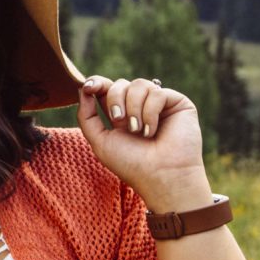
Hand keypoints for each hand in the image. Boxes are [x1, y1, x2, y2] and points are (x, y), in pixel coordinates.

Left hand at [76, 76, 212, 211]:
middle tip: (119, 122)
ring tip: (138, 131)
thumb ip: (87, 116)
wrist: (160, 176)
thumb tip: (82, 88)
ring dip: (133, 108)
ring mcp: (159, 104)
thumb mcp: (100, 141)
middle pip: (120, 84)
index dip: (97, 83)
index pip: (108, 89)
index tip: (88, 87)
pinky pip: (157, 92)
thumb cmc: (131, 164)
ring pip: (138, 84)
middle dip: (115, 100)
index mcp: (122, 114)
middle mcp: (140, 106)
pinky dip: (150, 112)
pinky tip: (152, 131)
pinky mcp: (177, 103)